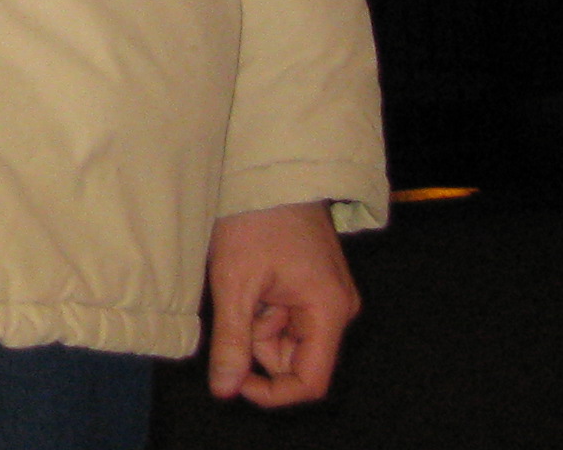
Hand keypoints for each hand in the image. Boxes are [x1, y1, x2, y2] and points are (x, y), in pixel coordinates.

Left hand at [205, 200, 358, 406]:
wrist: (268, 168)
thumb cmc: (254, 217)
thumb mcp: (235, 282)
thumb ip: (232, 341)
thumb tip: (224, 390)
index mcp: (329, 311)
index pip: (310, 381)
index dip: (272, 392)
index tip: (235, 379)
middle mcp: (338, 309)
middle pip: (295, 358)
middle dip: (257, 342)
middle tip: (235, 302)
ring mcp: (327, 296)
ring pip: (286, 337)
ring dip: (256, 321)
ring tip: (242, 279)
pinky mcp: (313, 285)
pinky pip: (286, 315)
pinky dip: (261, 306)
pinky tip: (249, 275)